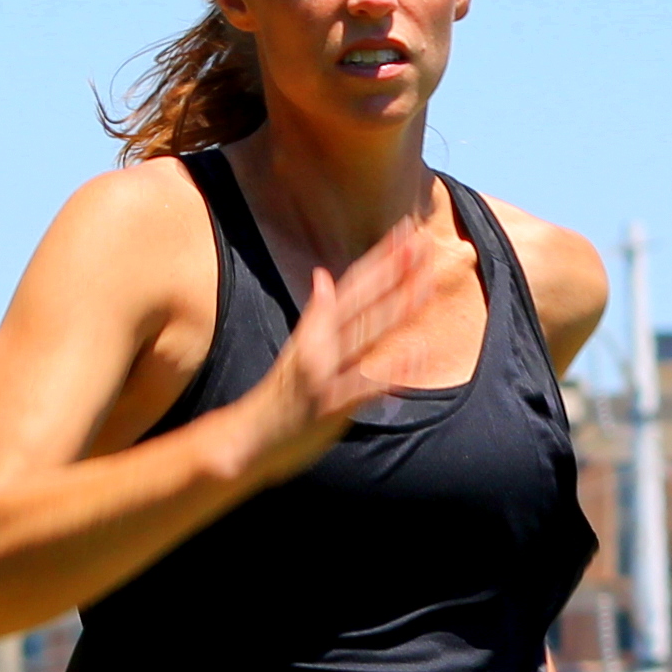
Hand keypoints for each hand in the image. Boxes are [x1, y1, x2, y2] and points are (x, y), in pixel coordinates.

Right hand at [231, 204, 466, 487]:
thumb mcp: (295, 348)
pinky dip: (389, 369)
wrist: (244, 439)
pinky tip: (417, 354)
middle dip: (394, 271)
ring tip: (426, 283)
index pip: (353, 285)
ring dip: (397, 308)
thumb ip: (317, 314)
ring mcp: (323, 374)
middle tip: (422, 242)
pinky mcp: (329, 405)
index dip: (380, 258)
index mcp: (314, 331)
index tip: (405, 232)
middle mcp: (318, 346)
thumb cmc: (278, 397)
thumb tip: (323, 276)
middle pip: (361, 301)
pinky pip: (364, 385)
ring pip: (365, 334)